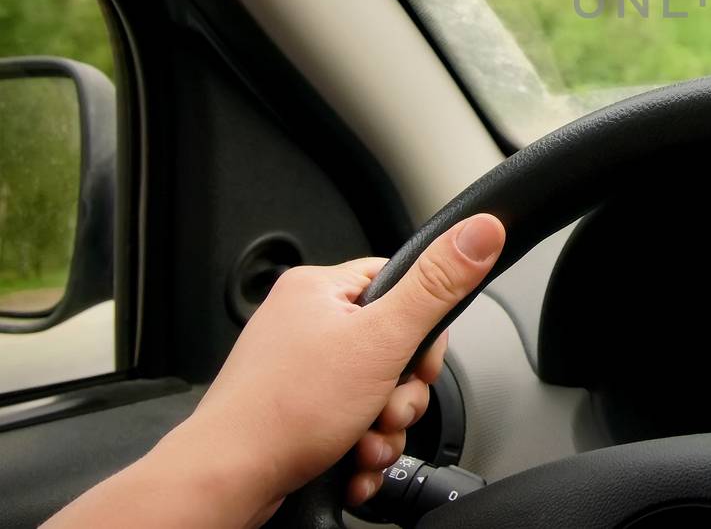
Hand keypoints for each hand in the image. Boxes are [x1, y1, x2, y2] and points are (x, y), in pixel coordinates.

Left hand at [47, 213, 505, 527]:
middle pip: (394, 348)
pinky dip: (359, 447)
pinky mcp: (295, 412)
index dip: (422, 332)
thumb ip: (437, 287)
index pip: (402, 286)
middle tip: (384, 409)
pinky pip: (350, 421)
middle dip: (401, 393)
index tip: (417, 362)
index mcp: (319, 289)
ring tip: (362, 442)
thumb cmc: (283, 413)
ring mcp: (297, 371)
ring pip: (376, 392)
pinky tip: (350, 460)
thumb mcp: (382, 341)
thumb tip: (480, 230)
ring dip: (383, 429)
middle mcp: (305, 324)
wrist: (226, 483)